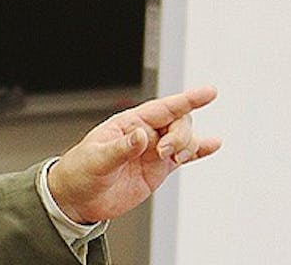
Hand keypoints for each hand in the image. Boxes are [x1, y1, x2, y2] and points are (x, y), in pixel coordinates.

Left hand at [48, 86, 221, 223]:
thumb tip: (141, 136)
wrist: (79, 197)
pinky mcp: (158, 168)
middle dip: (180, 135)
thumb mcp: (96, 159)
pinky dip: (198, 150)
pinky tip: (212, 145)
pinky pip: (183, 156)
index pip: (162, 108)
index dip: (187, 100)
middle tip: (165, 154)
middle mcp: (143, 133)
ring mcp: (152, 150)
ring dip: (187, 146)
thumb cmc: (80, 172)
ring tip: (174, 159)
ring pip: (183, 138)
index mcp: (128, 124)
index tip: (208, 93)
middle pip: (178, 122)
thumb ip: (120, 148)